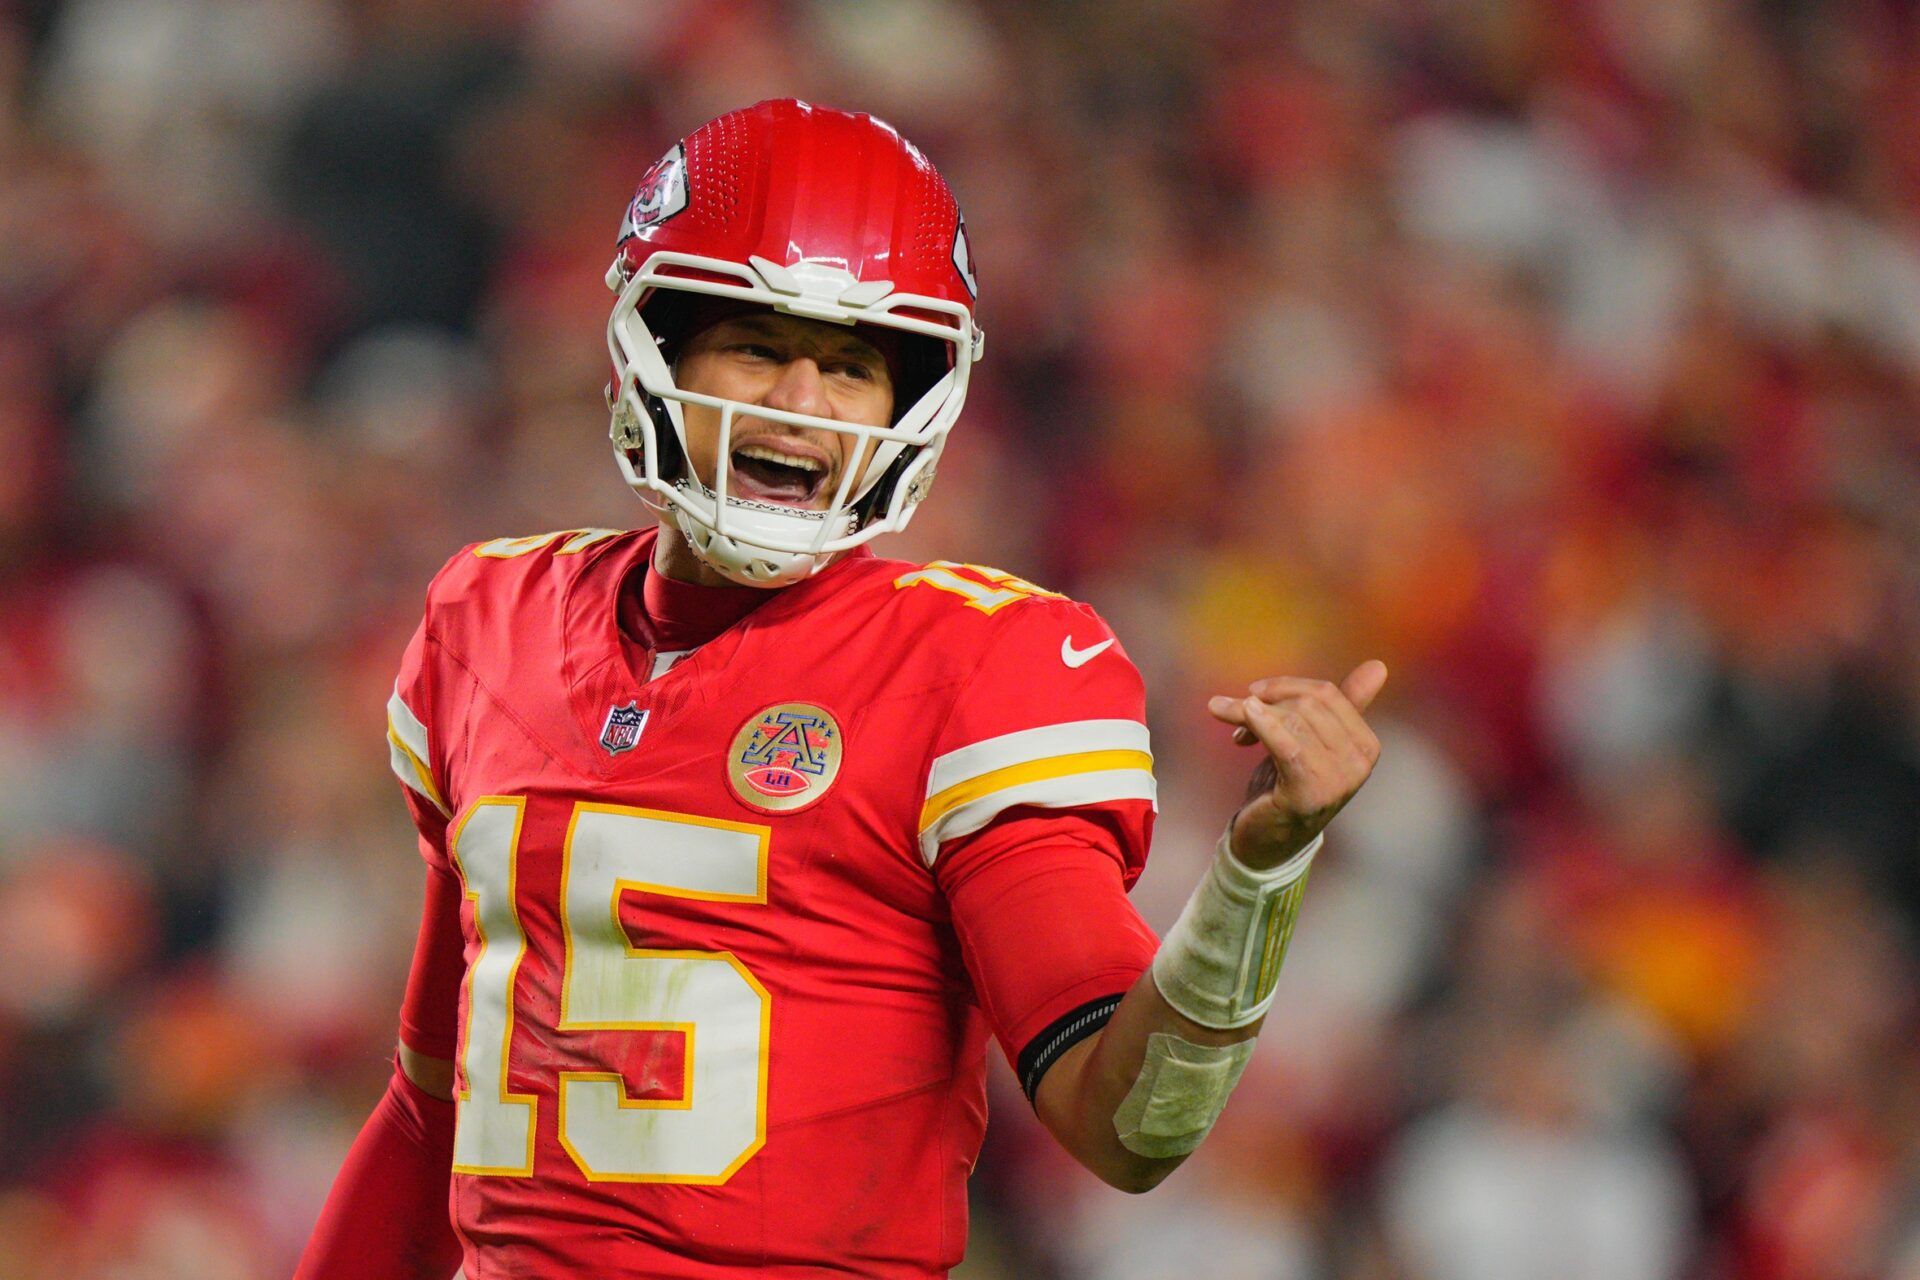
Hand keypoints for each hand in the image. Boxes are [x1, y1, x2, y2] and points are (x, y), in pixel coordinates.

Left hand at [1206, 661, 1387, 869]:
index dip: (1285, 686)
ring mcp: (1337, 781)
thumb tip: (1379, 665)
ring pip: (1292, 720)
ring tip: (1224, 716)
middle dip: (1265, 700)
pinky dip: (1261, 725)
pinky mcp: (1309, 794)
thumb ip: (1342, 705)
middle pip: (1307, 704)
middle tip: (1233, 710)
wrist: (1268, 841)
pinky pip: (1286, 745)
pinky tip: (1241, 719)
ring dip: (1248, 712)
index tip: (1254, 695)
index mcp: (1366, 745)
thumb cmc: (1289, 785)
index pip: (1327, 694)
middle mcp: (1359, 763)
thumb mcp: (1313, 740)